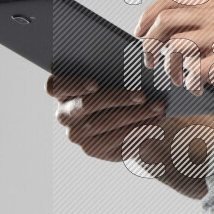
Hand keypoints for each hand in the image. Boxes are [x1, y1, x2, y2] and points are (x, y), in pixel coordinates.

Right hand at [46, 73, 166, 161]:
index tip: (95, 84)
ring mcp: (78, 135)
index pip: (55, 86)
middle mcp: (65, 115)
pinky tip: (155, 122)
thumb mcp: (113, 74)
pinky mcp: (95, 150)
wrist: (128, 115)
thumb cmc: (117, 85)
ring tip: (158, 107)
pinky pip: (117, 141)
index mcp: (62, 90)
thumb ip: (115, 68)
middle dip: (117, 99)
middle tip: (142, 95)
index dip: (73, 85)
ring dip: (135, 115)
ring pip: (104, 124)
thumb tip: (136, 63)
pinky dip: (139, 130)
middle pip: (85, 106)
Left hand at [134, 0, 213, 95]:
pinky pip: (197, 71)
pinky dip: (191, 84)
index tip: (140, 34)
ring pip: (177, 47)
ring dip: (170, 68)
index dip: (147, 16)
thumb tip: (174, 39)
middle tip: (151, 63)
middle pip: (164, 21)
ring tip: (178, 80)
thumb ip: (209, 24)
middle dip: (149, 44)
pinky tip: (198, 91)